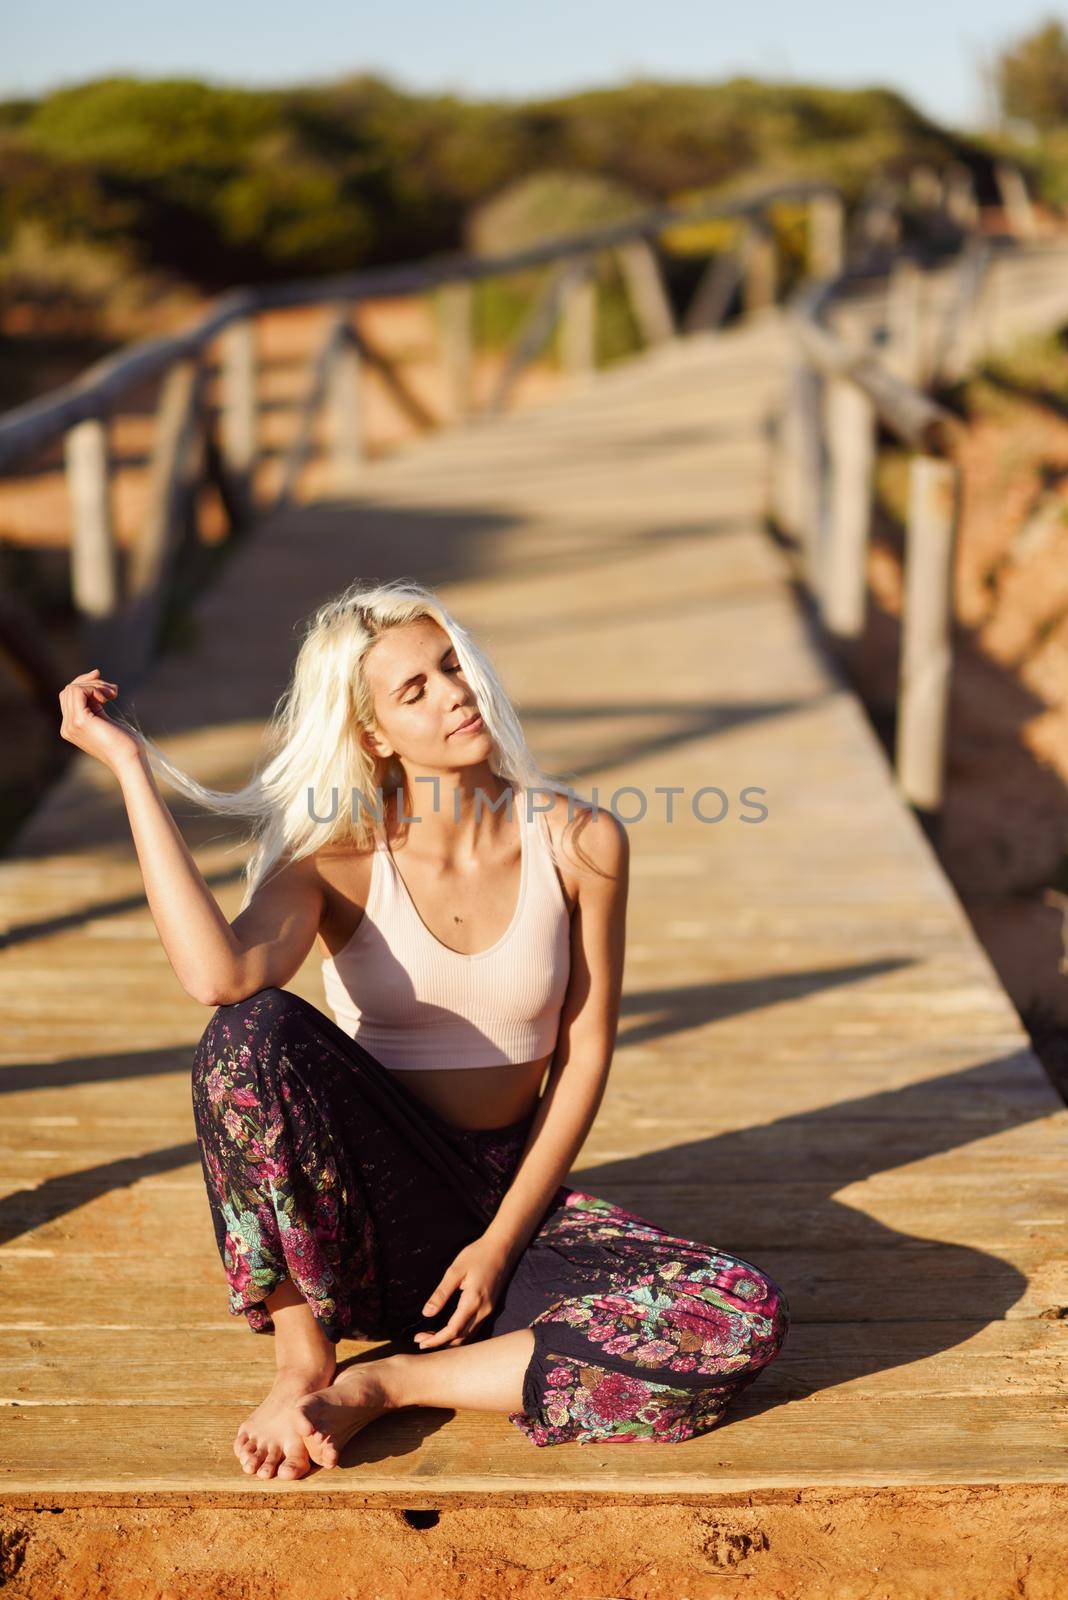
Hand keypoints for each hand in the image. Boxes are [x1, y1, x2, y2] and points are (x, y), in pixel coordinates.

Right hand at [58, 669, 139, 772]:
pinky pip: (78, 692)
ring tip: (113, 694)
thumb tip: (94, 676)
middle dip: (92, 683)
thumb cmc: (125, 744)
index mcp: (71, 727)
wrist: (129, 761)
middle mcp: (67, 727)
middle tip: (113, 691)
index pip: (69, 697)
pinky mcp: (80, 721)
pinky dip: (94, 688)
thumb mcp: (106, 719)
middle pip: (69, 691)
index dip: (86, 685)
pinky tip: (108, 698)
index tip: (107, 686)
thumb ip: (96, 703)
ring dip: (96, 685)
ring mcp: (71, 724)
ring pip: (72, 689)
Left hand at [414, 1234, 514, 1350]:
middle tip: (420, 1340)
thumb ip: (441, 1293)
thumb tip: (427, 1313)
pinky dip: (460, 1334)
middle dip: (440, 1343)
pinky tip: (448, 1330)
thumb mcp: (455, 1270)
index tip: (419, 1341)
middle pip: (461, 1338)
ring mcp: (489, 1310)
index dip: (436, 1340)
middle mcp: (483, 1310)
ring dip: (450, 1340)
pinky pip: (474, 1328)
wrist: (502, 1247)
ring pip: (469, 1336)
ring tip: (430, 1337)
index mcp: (473, 1300)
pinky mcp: (490, 1308)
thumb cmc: (477, 1254)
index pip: (453, 1330)